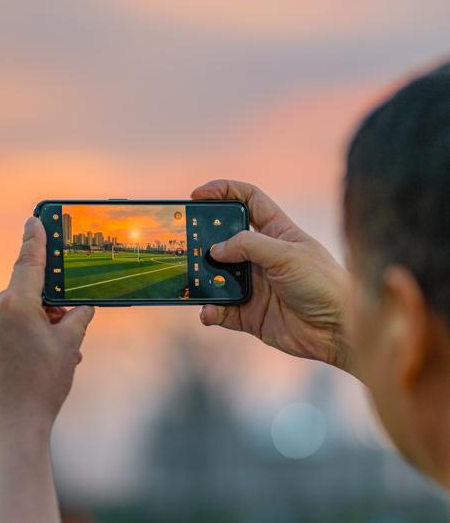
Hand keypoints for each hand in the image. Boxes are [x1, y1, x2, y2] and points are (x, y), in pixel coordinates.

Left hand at [0, 216, 94, 441]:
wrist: (7, 427)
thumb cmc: (41, 386)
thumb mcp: (67, 348)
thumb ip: (76, 320)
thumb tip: (81, 309)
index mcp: (15, 304)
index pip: (29, 262)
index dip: (36, 239)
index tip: (35, 220)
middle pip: (26, 295)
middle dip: (48, 309)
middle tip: (69, 332)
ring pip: (13, 317)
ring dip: (35, 328)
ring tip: (55, 360)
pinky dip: (18, 340)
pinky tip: (32, 366)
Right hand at [191, 179, 354, 373]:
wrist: (337, 330)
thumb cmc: (323, 284)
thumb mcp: (287, 254)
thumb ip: (249, 245)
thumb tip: (215, 249)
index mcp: (277, 232)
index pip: (248, 200)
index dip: (224, 192)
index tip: (199, 194)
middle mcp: (263, 256)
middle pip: (225, 239)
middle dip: (204, 238)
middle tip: (185, 241)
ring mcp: (255, 285)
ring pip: (217, 276)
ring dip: (203, 279)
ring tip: (192, 279)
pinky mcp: (249, 313)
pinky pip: (221, 310)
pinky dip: (211, 311)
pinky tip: (209, 312)